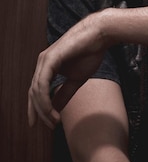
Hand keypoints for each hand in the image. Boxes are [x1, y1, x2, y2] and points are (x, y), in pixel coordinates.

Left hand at [28, 12, 106, 128]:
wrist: (100, 35)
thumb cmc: (90, 52)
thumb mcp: (76, 79)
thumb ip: (65, 93)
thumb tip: (56, 109)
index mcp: (47, 67)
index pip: (36, 91)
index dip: (36, 109)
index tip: (43, 125)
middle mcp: (42, 63)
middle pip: (33, 93)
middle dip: (40, 112)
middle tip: (50, 126)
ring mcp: (44, 60)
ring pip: (36, 90)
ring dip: (43, 109)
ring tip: (54, 120)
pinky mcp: (50, 58)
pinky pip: (42, 83)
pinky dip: (45, 98)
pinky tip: (51, 109)